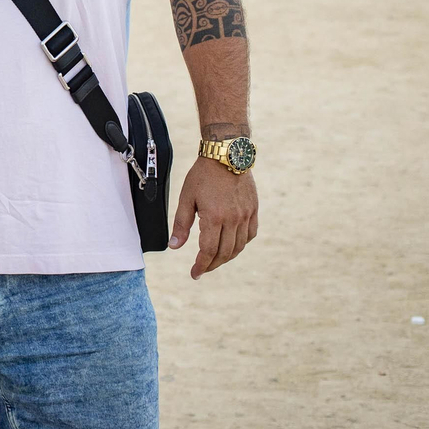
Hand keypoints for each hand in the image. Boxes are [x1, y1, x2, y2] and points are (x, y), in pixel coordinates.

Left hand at [169, 157, 257, 279]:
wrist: (226, 154)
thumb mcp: (186, 198)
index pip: (208, 251)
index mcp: (214, 217)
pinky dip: (241, 244)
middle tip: (201, 269)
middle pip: (224, 253)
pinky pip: (250, 235)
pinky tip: (232, 245)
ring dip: (226, 257)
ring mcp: (246, 215)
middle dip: (212, 265)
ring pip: (239, 247)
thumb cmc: (202, 175)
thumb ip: (181, 224)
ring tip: (214, 260)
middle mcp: (233, 219)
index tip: (194, 274)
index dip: (201, 266)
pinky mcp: (253, 210)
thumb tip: (174, 247)